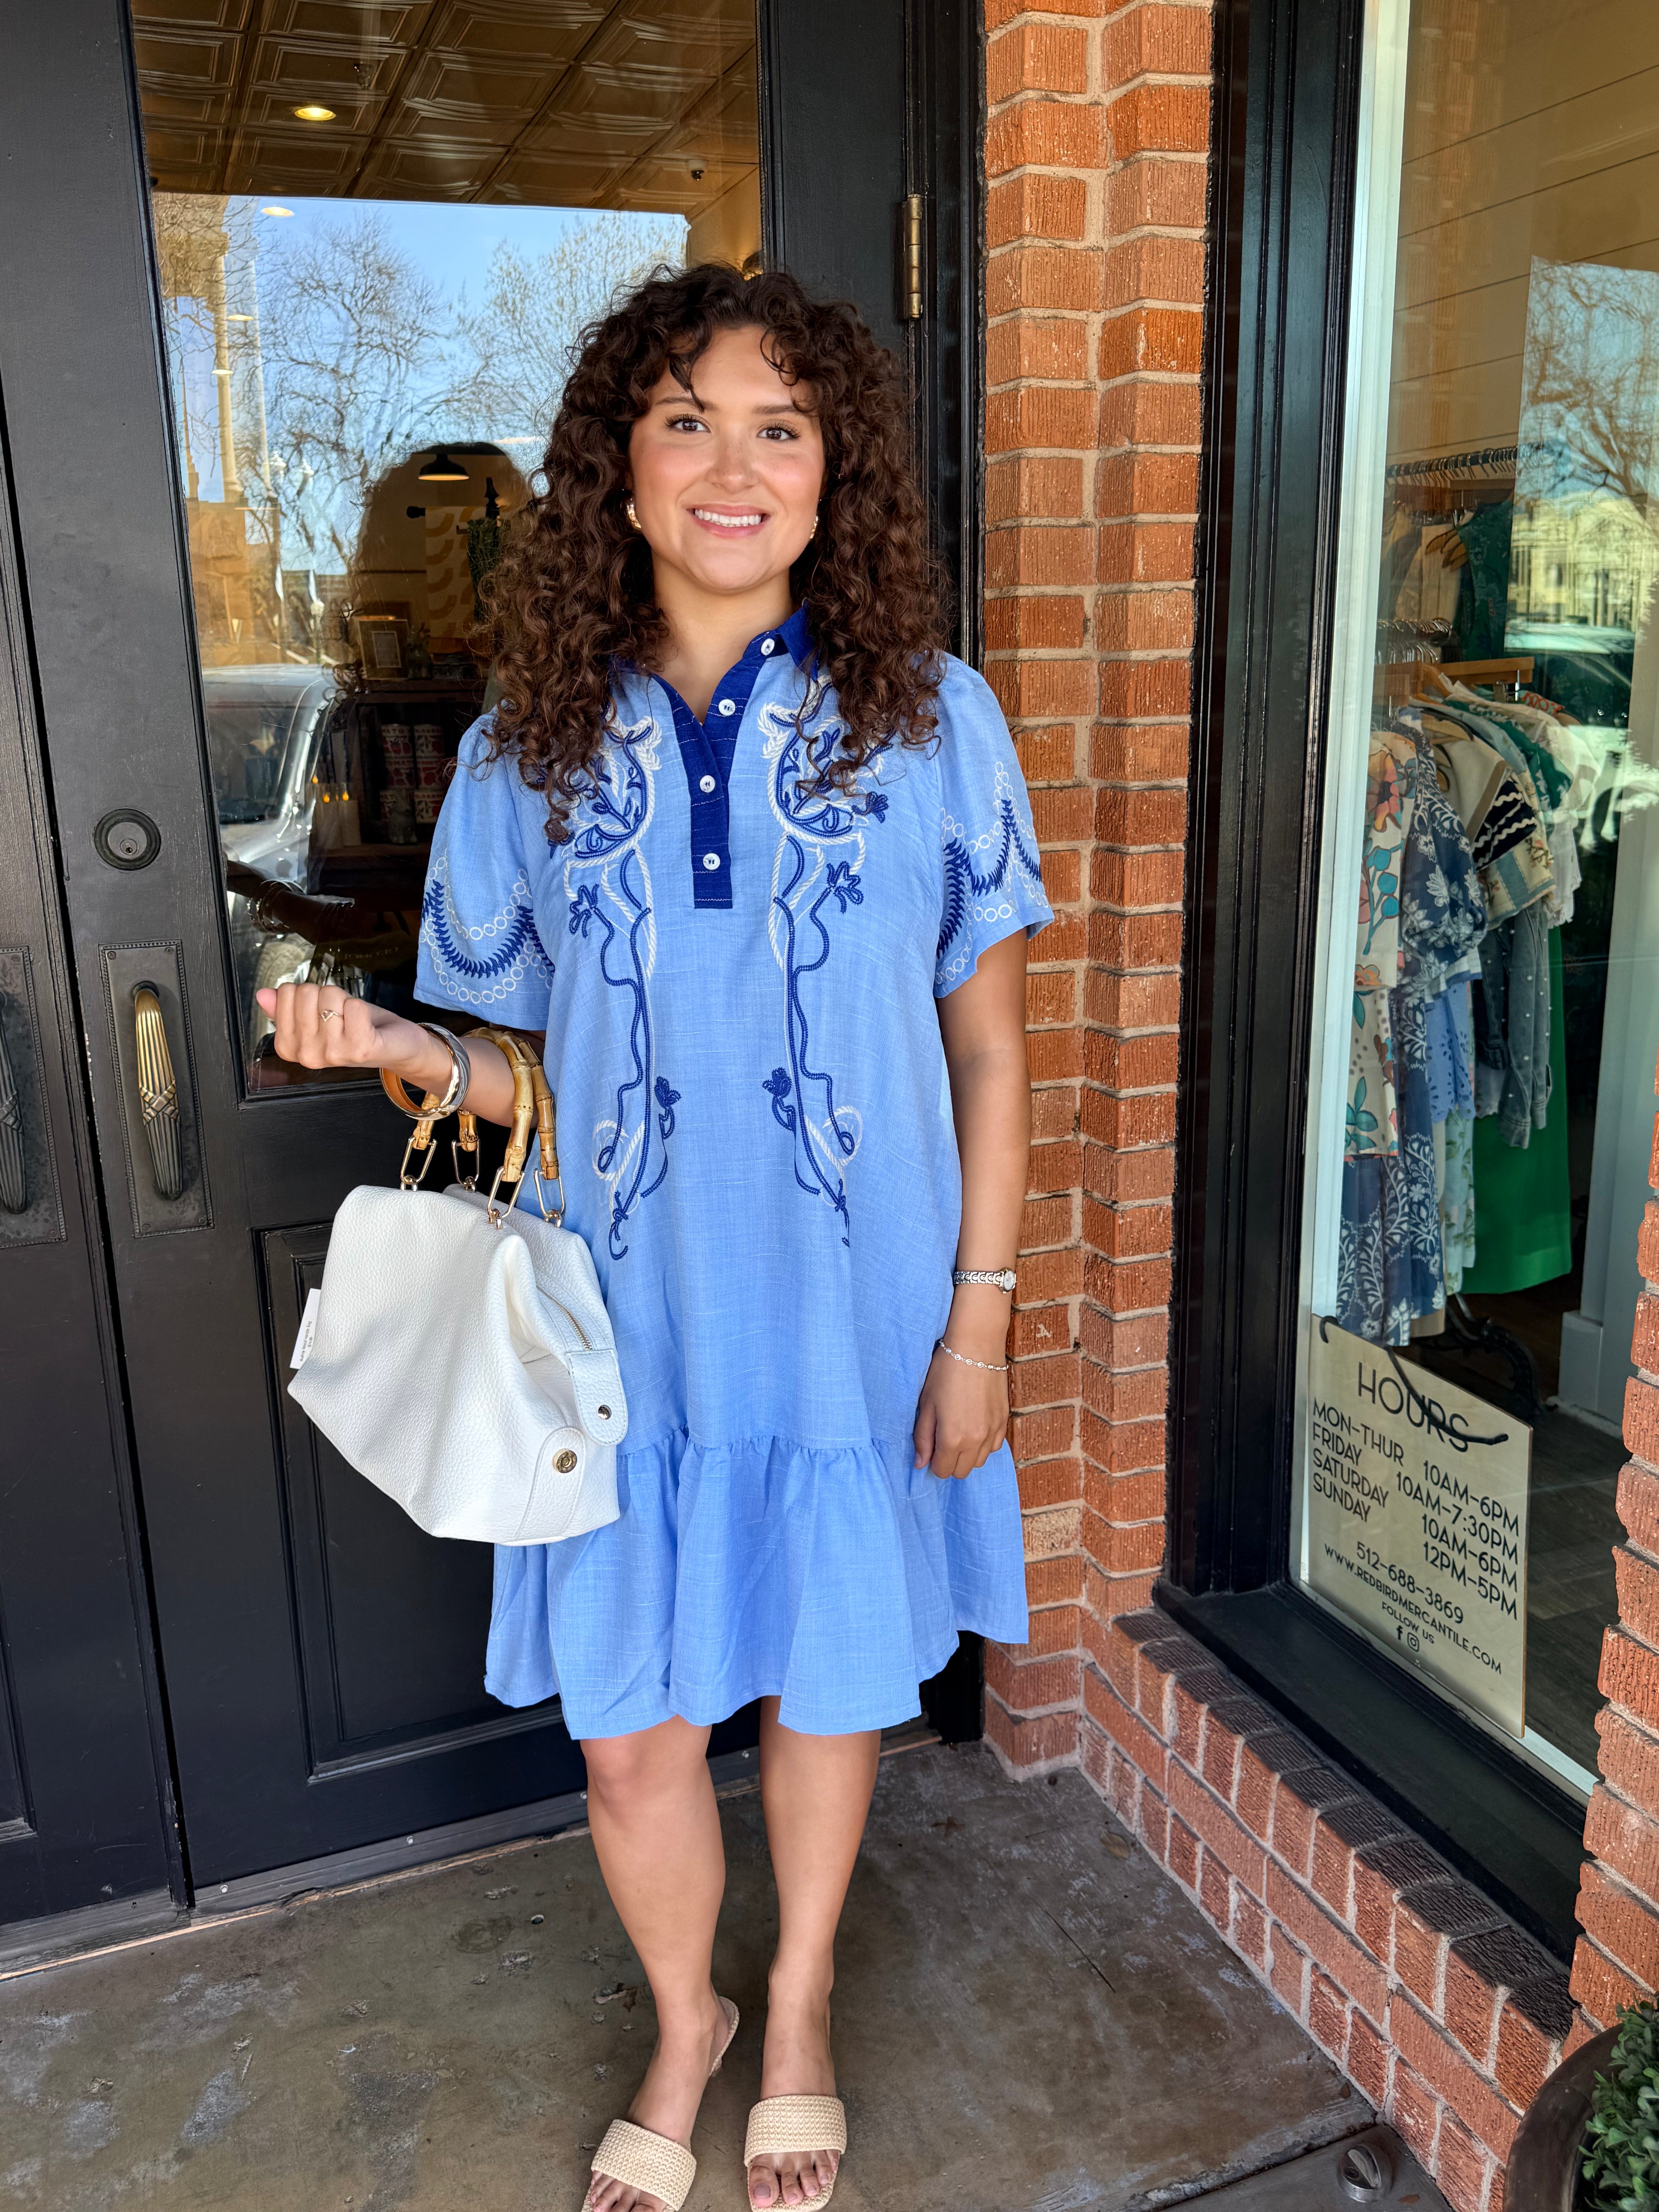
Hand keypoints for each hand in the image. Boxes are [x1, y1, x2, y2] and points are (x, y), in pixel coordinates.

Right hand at [254, 982, 448, 1088]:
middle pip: (307, 991)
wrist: (396, 1046)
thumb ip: (288, 1007)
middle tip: (341, 1015)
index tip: (321, 1010)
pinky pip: (353, 1005)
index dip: (308, 993)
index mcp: (290, 1047)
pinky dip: (362, 1007)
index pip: (286, 992)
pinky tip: (366, 1024)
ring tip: (354, 1021)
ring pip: (330, 995)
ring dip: (345, 1001)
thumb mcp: (317, 1014)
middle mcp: (307, 1055)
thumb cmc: (356, 1027)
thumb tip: (263, 994)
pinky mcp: (358, 1049)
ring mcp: (332, 1054)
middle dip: (327, 995)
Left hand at [912, 1342, 1008, 1479]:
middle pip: (961, 1471)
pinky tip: (974, 1426)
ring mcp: (993, 1432)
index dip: (933, 1461)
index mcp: (952, 1438)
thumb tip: (921, 1464)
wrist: (976, 1347)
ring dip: (967, 1455)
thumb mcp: (926, 1404)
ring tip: (958, 1432)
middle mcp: (975, 1440)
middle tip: (942, 1439)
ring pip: (979, 1462)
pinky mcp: (1004, 1421)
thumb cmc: (945, 1372)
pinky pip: (993, 1447)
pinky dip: (983, 1444)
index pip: (942, 1470)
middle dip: (949, 1461)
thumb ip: (923, 1438)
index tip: (931, 1446)